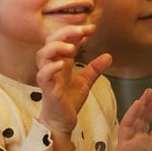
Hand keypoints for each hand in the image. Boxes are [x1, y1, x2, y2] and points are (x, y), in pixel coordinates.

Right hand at [36, 24, 111, 150]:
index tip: (92, 28)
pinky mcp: (47, 89)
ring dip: (56, 47)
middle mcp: (52, 66)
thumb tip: (109, 56)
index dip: (76, 31)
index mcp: (61, 61)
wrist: (62, 122)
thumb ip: (95, 68)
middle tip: (82, 31)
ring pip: (43, 54)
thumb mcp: (85, 82)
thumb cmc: (69, 101)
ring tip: (71, 47)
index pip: (63, 39)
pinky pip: (43, 75)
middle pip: (50, 41)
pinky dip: (50, 67)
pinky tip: (62, 64)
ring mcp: (48, 76)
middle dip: (65, 32)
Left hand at [102, 89, 151, 150]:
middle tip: (150, 91)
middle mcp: (131, 142)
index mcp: (122, 145)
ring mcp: (141, 146)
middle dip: (143, 106)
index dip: (133, 114)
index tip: (138, 102)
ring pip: (146, 124)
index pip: (128, 125)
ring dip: (151, 111)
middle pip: (138, 120)